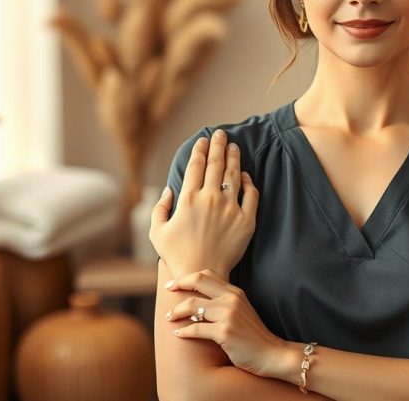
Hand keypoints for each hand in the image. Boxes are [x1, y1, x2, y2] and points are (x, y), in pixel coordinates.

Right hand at [150, 129, 258, 276]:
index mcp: (188, 199)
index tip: (204, 140)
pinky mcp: (246, 220)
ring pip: (234, 174)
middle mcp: (210, 199)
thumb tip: (168, 189)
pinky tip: (246, 175)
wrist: (202, 273)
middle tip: (221, 134)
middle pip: (216, 163)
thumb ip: (159, 207)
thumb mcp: (157, 232)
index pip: (196, 165)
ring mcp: (230, 208)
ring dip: (234, 157)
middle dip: (219, 145)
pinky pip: (251, 194)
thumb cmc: (176, 255)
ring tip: (235, 147)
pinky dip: (249, 181)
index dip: (200, 149)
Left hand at [166, 269, 286, 377]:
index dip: (187, 277)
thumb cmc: (253, 336)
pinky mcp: (225, 331)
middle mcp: (231, 299)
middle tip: (167, 292)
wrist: (271, 354)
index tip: (174, 284)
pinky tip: (178, 334)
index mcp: (235, 292)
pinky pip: (195, 329)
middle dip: (178, 285)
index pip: (207, 274)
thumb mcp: (241, 312)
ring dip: (176, 312)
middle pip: (198, 281)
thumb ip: (225, 302)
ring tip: (170, 318)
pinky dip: (183, 331)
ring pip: (192, 305)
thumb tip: (199, 302)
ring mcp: (228, 314)